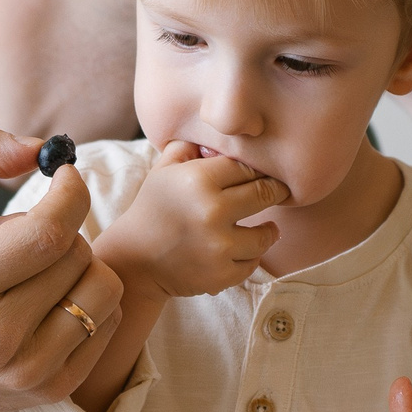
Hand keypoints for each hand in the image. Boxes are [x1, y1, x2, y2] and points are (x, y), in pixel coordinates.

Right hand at [0, 122, 123, 411]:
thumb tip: (45, 149)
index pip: (48, 233)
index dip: (69, 191)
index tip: (61, 176)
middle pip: (77, 255)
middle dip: (59, 227)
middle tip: (17, 237)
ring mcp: (25, 372)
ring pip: (103, 289)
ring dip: (78, 264)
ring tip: (32, 270)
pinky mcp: (49, 391)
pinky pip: (109, 323)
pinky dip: (88, 298)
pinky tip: (47, 298)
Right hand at [94, 141, 290, 301]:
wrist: (134, 260)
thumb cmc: (152, 209)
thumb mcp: (164, 170)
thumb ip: (190, 146)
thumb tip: (219, 137)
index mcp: (198, 179)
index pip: (247, 166)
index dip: (255, 170)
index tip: (262, 174)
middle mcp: (212, 211)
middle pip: (265, 194)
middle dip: (274, 192)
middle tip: (278, 192)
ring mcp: (219, 246)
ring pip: (266, 234)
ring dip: (268, 230)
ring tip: (267, 227)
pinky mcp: (221, 274)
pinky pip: (253, 263)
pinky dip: (251, 257)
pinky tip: (244, 250)